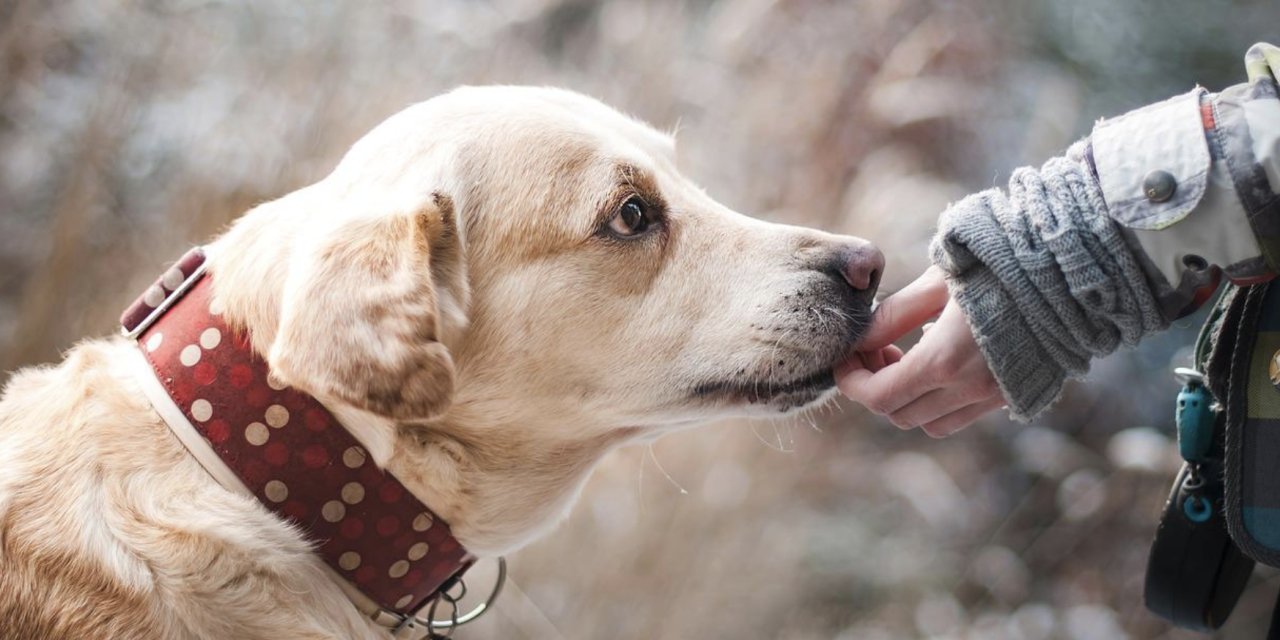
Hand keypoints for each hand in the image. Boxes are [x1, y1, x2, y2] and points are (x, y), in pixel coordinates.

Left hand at [837, 267, 1004, 436]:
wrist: (1072, 272)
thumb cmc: (1000, 264)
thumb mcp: (938, 282)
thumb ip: (894, 315)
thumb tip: (860, 338)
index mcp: (945, 360)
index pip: (878, 396)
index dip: (852, 382)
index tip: (845, 358)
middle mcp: (969, 389)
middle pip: (899, 414)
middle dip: (875, 387)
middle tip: (875, 350)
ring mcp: (994, 396)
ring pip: (930, 423)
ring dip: (907, 398)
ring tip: (905, 356)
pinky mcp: (1013, 394)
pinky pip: (961, 416)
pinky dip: (938, 401)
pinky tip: (940, 361)